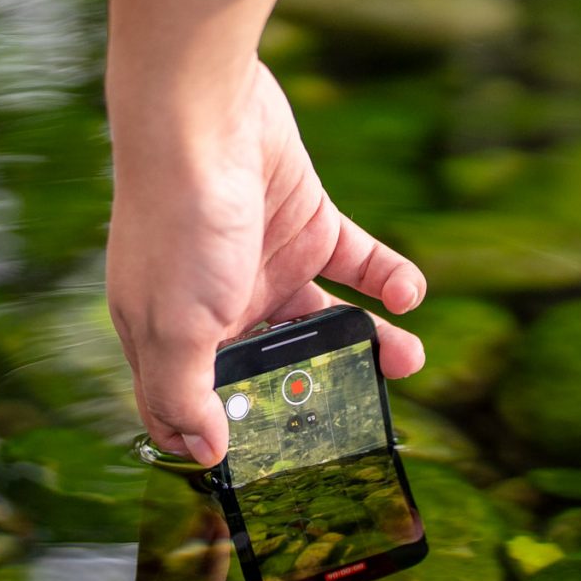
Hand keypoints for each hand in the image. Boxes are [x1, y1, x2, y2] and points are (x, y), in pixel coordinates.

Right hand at [104, 0, 424, 465]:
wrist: (202, 110)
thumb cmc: (177, 221)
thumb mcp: (175, 322)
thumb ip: (182, 393)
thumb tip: (203, 455)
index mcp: (171, 334)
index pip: (193, 404)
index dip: (226, 437)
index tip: (271, 470)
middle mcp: (218, 304)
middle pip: (272, 367)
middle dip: (317, 394)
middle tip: (361, 416)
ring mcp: (264, 262)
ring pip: (324, 320)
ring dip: (368, 344)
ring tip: (407, 360)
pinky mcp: (306, 221)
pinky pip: (357, 262)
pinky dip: (388, 280)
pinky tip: (409, 295)